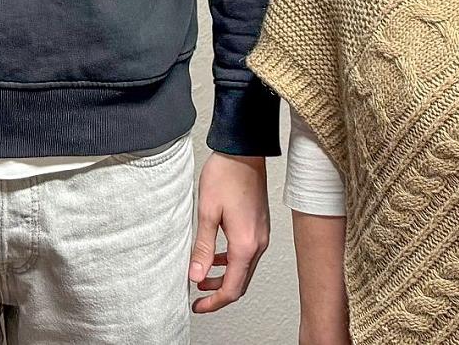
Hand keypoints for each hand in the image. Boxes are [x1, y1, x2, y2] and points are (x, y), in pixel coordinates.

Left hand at [188, 151, 269, 312]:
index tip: (198, 306)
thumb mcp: (206, 212)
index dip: (214, 302)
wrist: (244, 152)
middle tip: (198, 298)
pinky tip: (217, 258)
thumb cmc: (226, 175)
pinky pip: (247, 255)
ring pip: (244, 270)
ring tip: (203, 278)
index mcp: (245, 244)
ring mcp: (261, 236)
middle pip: (241, 283)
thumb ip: (203, 248)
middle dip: (219, 294)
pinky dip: (232, 264)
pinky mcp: (259, 227)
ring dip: (225, 278)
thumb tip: (196, 275)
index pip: (232, 288)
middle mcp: (258, 243)